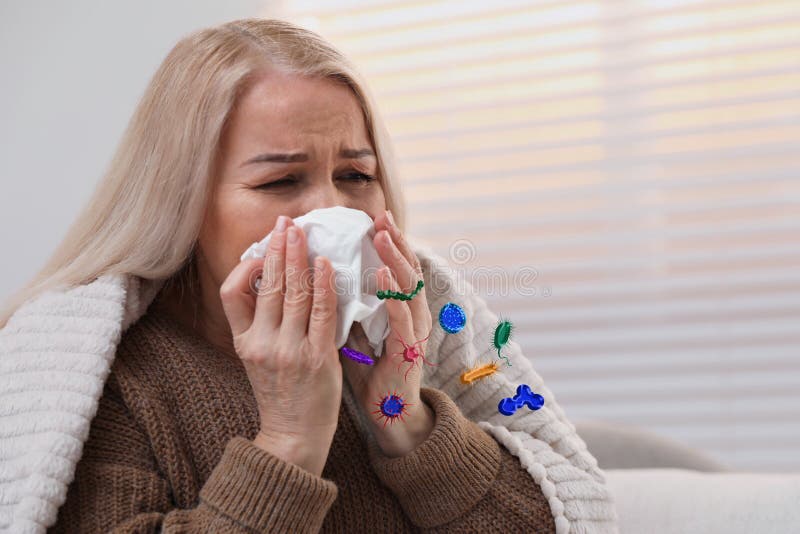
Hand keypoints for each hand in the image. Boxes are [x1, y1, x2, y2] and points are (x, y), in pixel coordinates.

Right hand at [219, 216, 341, 476]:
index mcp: (242, 342)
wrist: (294, 434)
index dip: (245, 266)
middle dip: (278, 248)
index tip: (261, 248)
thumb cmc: (279, 392)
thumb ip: (258, 323)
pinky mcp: (319, 357)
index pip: (230, 293)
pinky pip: (323, 311)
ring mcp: (291, 350)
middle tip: (286, 222)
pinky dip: (323, 283)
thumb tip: (270, 280)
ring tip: (303, 232)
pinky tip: (325, 263)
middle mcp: (262, 343)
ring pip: (295, 292)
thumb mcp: (255, 357)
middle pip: (268, 284)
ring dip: (300, 257)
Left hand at [341, 210, 434, 457]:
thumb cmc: (372, 376)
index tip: (376, 220)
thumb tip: (319, 284)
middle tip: (382, 217)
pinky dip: (393, 294)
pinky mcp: (409, 352)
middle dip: (396, 242)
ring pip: (409, 288)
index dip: (389, 244)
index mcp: (401, 312)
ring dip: (395, 259)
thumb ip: (345, 312)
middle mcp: (412, 318)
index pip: (396, 269)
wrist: (389, 417)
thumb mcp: (355, 337)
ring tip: (382, 235)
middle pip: (407, 271)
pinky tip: (381, 273)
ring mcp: (414, 334)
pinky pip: (402, 318)